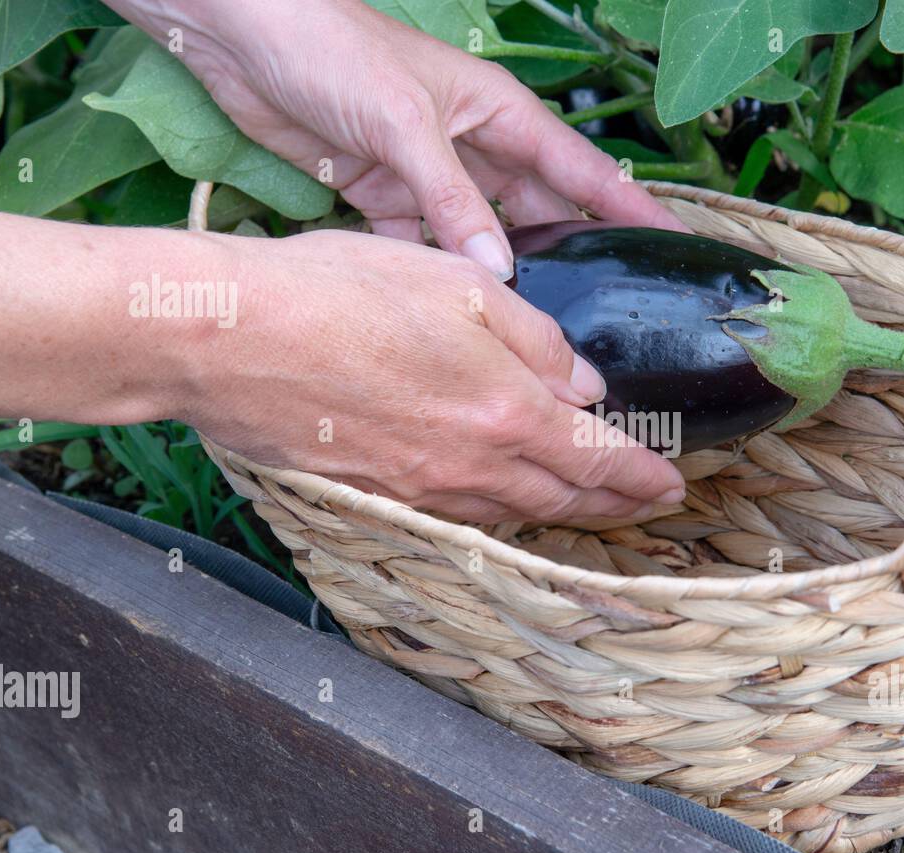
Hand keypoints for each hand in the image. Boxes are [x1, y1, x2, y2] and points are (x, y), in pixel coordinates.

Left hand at [110, 0, 686, 277]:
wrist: (242, 36)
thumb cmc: (334, 52)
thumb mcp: (405, 123)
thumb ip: (452, 197)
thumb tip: (500, 270)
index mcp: (499, 115)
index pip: (582, 169)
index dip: (629, 209)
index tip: (672, 247)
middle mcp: (474, 147)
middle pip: (540, 213)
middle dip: (570, 258)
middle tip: (603, 317)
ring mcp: (430, 175)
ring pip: (485, 237)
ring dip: (505, 276)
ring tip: (539, 332)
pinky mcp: (384, 196)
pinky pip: (425, 246)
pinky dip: (440, 275)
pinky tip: (458, 312)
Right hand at [180, 227, 686, 521]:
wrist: (229, 338)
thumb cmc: (342, 294)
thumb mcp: (463, 287)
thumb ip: (538, 340)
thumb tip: (586, 385)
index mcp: (509, 414)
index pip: (600, 460)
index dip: (644, 478)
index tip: (674, 486)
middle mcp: (474, 469)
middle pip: (563, 499)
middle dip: (615, 506)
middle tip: (648, 505)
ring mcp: (422, 491)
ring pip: (513, 513)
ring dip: (560, 510)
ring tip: (586, 503)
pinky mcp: (378, 495)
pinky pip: (459, 514)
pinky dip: (499, 510)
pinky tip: (501, 497)